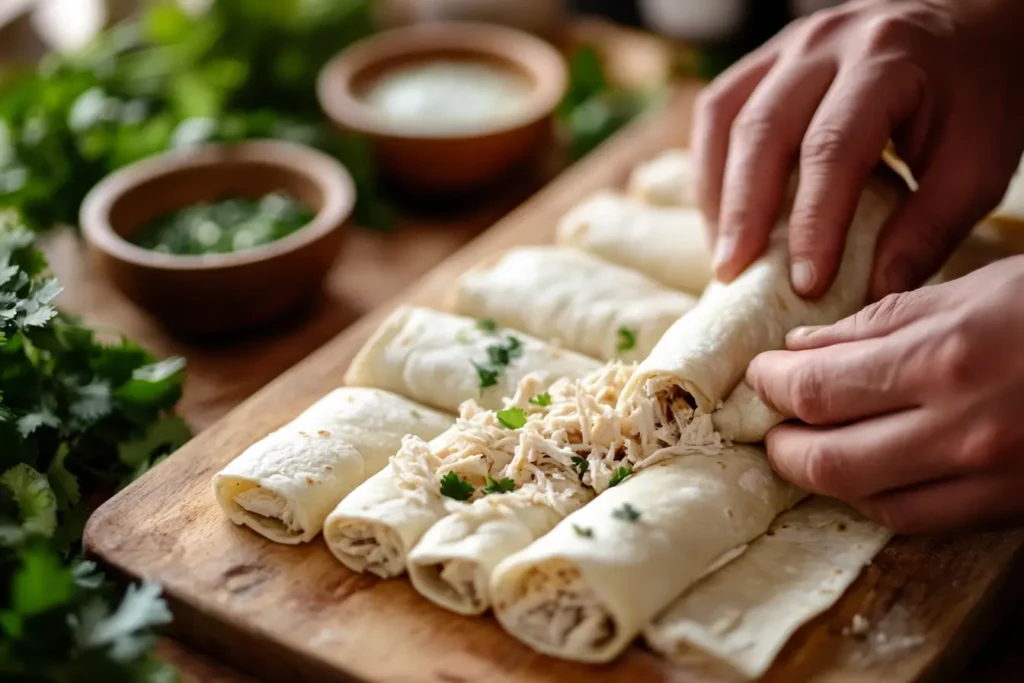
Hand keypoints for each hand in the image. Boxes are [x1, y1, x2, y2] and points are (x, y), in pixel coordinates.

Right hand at [693, 0, 1023, 298]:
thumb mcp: (978, 166)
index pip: (832, 149)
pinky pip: (719, 109)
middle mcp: (828, 43)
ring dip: (717, 192)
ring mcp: (789, 46)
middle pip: (762, 130)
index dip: (812, 223)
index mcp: (888, 61)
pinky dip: (711, 167)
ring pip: (726, 118)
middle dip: (744, 212)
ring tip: (724, 251)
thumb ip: (929, 229)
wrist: (973, 26)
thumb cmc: (978, 100)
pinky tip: (721, 212)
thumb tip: (872, 292)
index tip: (805, 285)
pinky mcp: (767, 59)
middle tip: (735, 275)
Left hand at [747, 256, 1023, 532]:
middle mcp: (964, 430)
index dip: (771, 384)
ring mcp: (991, 477)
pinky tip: (866, 468)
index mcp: (947, 359)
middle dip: (782, 444)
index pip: (818, 390)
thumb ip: (878, 324)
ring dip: (824, 475)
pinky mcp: (1011, 505)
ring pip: (868, 499)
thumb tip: (801, 349)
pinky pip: (919, 518)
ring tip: (809, 444)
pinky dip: (876, 496)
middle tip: (771, 422)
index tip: (760, 373)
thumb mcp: (974, 290)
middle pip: (828, 462)